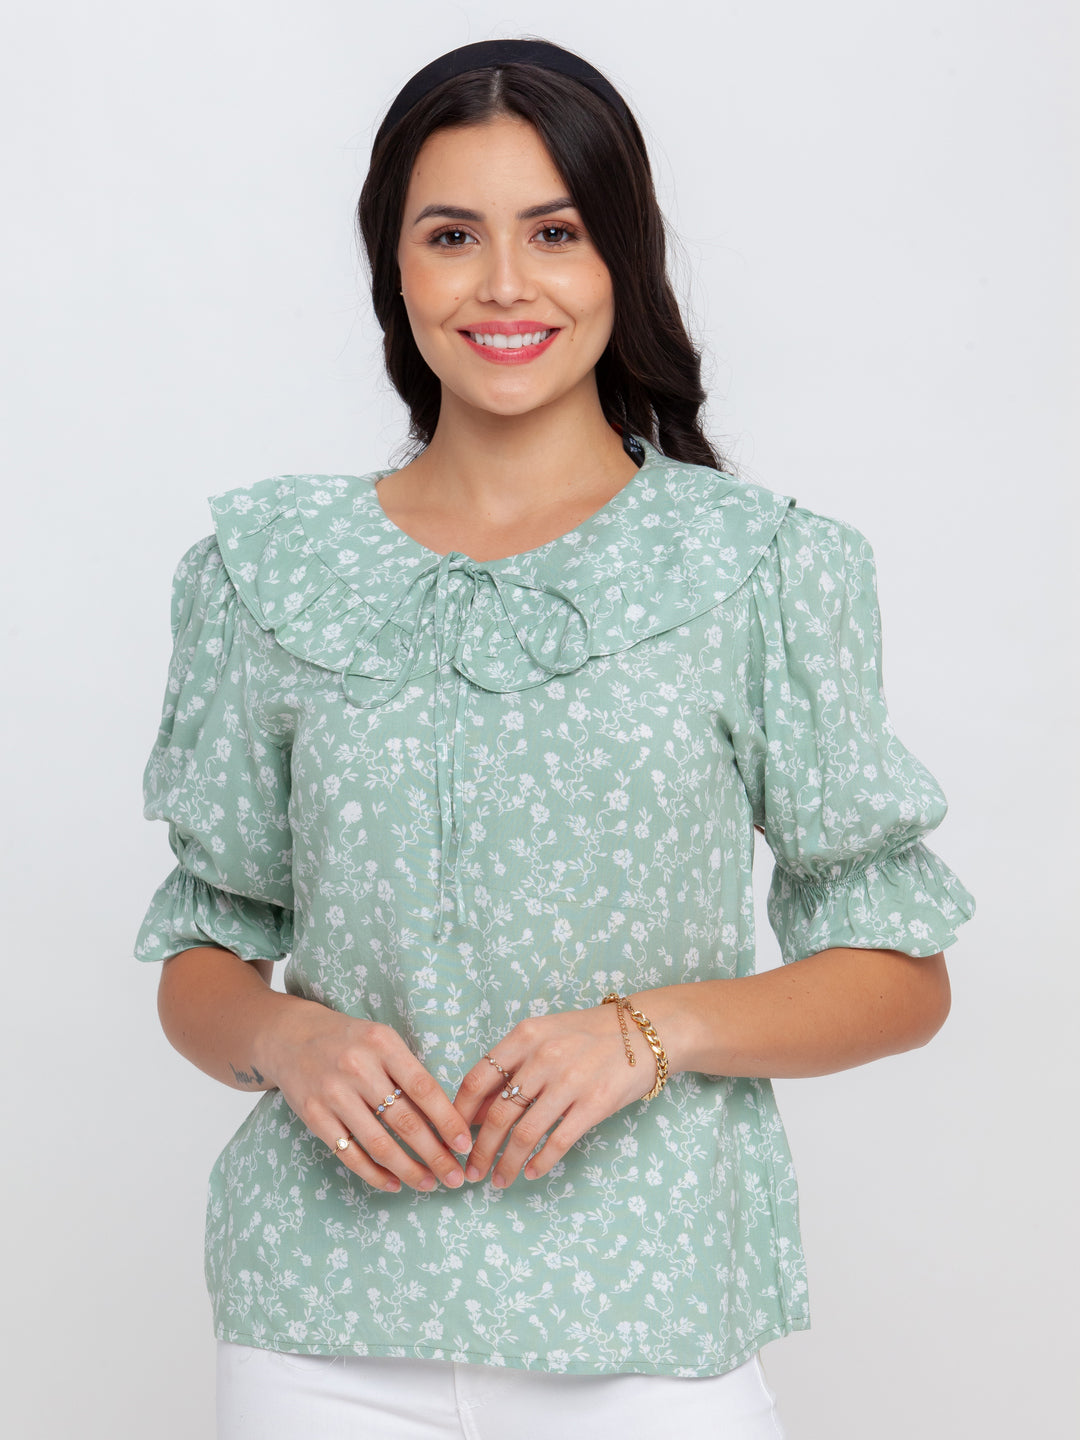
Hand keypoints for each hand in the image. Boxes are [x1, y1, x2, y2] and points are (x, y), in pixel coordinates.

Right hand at [258, 999, 472, 1192]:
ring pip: (379, 1143)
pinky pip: (349, 1153)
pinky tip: (393, 1183)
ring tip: (429, 1183)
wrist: (290, 1037)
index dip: (448, 1121)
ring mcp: (333, 1093)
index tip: (466, 1145)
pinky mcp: (313, 1115)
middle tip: (455, 1177)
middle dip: (435, 1154)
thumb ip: (409, 1072)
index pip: (424, 1088)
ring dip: (408, 1169)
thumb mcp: (382, 1041)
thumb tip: (448, 1118)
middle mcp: (358, 1067)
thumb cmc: (350, 1041)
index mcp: (383, 1044)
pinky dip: (374, 1174)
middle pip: (405, 1121)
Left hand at [453, 1003, 655, 1188]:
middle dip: (480, 1150)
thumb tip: (477, 1113)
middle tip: (471, 1171)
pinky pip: (558, 1142)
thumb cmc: (587, 1035)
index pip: (477, 1080)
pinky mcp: (595, 1104)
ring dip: (507, 1164)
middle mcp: (544, 1057)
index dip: (459, 1114)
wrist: (644, 1032)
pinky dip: (540, 1163)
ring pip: (525, 1134)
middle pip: (498, 1114)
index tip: (452, 1138)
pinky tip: (532, 1173)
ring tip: (499, 1180)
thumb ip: (510, 1070)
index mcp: (524, 1036)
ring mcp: (570, 1081)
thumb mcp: (543, 1038)